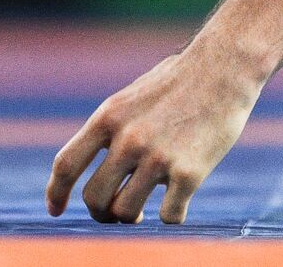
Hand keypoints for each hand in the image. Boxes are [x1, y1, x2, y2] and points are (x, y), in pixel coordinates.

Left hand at [47, 51, 263, 224]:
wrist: (226, 66)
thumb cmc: (180, 80)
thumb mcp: (133, 96)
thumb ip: (112, 129)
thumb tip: (97, 167)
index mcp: (109, 116)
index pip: (66, 164)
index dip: (55, 192)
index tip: (55, 210)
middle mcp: (128, 139)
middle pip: (94, 197)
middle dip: (101, 211)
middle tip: (115, 211)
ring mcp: (158, 158)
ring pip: (126, 212)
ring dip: (133, 216)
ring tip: (143, 210)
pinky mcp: (189, 173)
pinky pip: (169, 216)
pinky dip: (171, 214)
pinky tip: (178, 202)